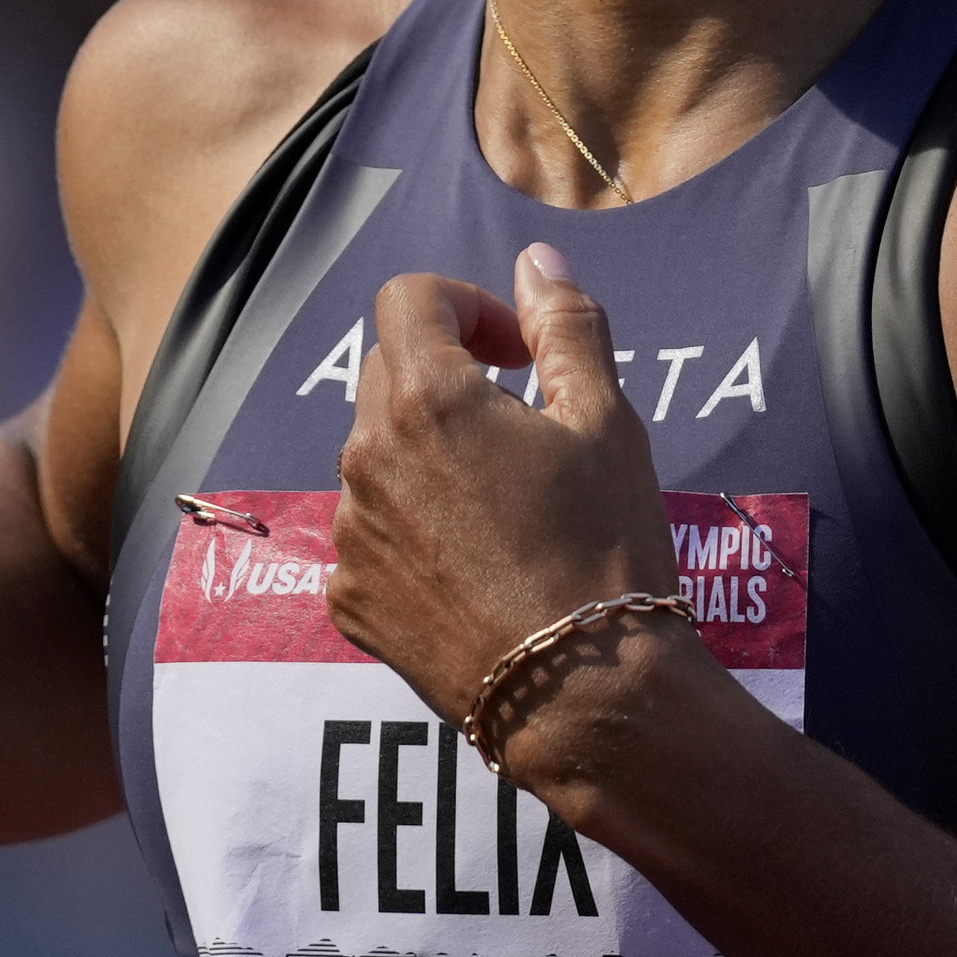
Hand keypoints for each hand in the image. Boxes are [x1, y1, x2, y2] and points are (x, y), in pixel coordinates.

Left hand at [328, 243, 681, 778]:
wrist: (584, 695)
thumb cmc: (606, 546)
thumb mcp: (606, 420)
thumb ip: (564, 325)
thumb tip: (535, 261)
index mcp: (426, 399)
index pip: (409, 299)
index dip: (468, 306)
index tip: (518, 352)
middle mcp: (365, 458)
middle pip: (389, 373)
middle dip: (450, 378)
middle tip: (525, 428)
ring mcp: (350, 534)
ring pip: (378, 458)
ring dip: (430, 458)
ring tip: (508, 509)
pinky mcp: (349, 600)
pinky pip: (371, 534)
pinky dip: (414, 531)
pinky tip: (480, 568)